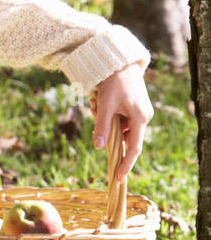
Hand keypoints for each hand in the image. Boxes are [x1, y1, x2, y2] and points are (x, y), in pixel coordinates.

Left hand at [89, 62, 153, 181]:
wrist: (120, 61)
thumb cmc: (113, 82)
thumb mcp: (105, 105)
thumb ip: (102, 127)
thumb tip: (99, 147)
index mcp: (140, 118)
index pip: (134, 148)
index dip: (126, 164)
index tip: (119, 177)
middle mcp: (143, 116)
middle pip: (122, 136)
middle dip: (106, 130)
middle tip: (95, 111)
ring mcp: (139, 111)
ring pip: (118, 126)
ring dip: (104, 119)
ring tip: (96, 101)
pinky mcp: (134, 106)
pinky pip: (119, 118)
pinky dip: (107, 113)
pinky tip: (98, 99)